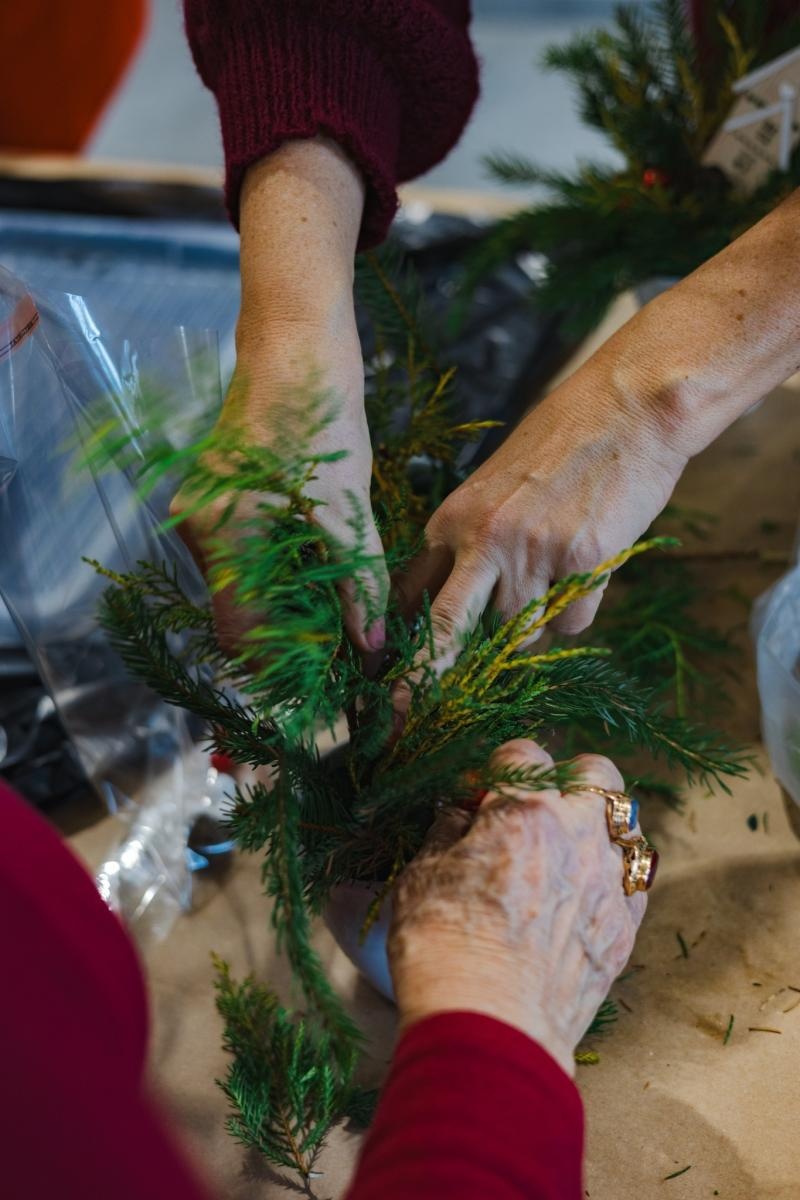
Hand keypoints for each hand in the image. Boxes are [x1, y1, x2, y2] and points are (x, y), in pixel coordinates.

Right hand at [172, 319, 387, 655]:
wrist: (295, 340)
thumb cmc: (320, 412)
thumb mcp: (346, 504)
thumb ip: (357, 580)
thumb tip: (373, 645)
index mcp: (223, 533)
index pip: (240, 633)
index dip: (282, 674)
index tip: (322, 702)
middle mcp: (201, 530)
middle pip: (240, 617)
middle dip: (291, 649)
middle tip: (343, 672)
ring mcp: (206, 514)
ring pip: (246, 591)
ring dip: (291, 617)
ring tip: (342, 636)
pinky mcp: (222, 501)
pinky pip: (248, 561)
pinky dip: (284, 583)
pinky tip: (323, 589)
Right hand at [388, 739, 646, 1075]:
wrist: (489, 1030)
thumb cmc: (443, 949)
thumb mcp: (421, 875)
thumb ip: (448, 831)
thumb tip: (461, 813)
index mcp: (523, 810)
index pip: (521, 753)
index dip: (495, 771)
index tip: (478, 796)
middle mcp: (578, 834)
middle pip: (596, 771)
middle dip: (568, 778)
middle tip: (537, 809)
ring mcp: (610, 881)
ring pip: (627, 823)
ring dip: (599, 827)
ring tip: (568, 851)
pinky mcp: (626, 928)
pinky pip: (636, 880)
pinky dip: (615, 876)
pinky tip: (587, 893)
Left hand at [393, 341, 687, 708]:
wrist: (624, 408)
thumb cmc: (561, 444)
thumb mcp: (495, 487)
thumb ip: (472, 541)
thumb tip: (459, 602)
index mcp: (453, 519)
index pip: (415, 591)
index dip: (406, 637)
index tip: (390, 675)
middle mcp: (484, 539)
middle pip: (445, 626)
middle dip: (423, 674)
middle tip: (404, 710)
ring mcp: (532, 553)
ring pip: (520, 633)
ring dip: (536, 623)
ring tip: (557, 572)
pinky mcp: (580, 562)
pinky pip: (572, 622)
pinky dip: (580, 609)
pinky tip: (590, 564)